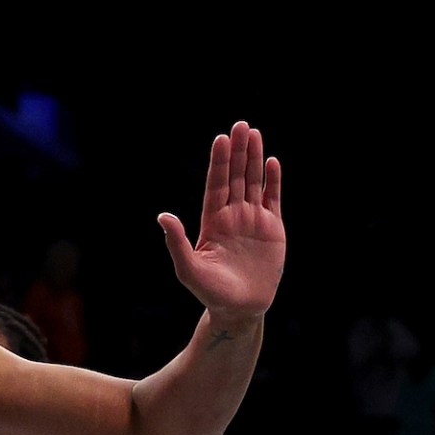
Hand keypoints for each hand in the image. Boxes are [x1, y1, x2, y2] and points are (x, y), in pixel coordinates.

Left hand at [159, 121, 284, 322]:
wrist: (239, 309)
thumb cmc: (211, 292)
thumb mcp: (189, 269)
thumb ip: (176, 242)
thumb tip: (162, 216)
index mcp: (212, 221)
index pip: (216, 185)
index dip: (219, 162)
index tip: (220, 139)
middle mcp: (232, 216)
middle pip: (236, 176)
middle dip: (238, 151)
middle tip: (240, 125)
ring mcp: (253, 220)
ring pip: (254, 182)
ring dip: (254, 158)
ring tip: (255, 133)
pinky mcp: (272, 229)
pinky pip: (272, 200)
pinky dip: (273, 181)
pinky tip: (272, 162)